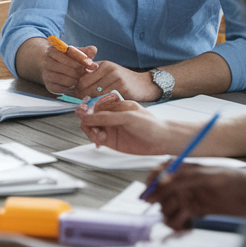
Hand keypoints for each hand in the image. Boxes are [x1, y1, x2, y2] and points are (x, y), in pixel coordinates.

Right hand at [39, 42, 97, 94]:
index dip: (82, 60)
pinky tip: (73, 83)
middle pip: (69, 69)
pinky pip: (63, 89)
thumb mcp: (74, 52)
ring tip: (79, 77)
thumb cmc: (66, 58)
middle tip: (86, 72)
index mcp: (53, 50)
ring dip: (76, 80)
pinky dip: (70, 87)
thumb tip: (93, 50)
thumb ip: (85, 51)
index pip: (69, 55)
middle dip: (80, 71)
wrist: (50, 66)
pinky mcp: (49, 86)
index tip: (92, 64)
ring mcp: (46, 75)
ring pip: (66, 80)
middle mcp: (47, 62)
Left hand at [75, 61, 159, 101]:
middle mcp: (110, 70)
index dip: (77, 88)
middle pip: (86, 86)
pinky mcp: (123, 89)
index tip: (77, 95)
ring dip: (90, 102)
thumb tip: (75, 86)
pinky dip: (101, 105)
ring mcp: (117, 79)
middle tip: (82, 103)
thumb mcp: (109, 73)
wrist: (145, 85)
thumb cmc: (123, 80)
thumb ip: (94, 76)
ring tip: (91, 106)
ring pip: (95, 94)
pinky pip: (106, 99)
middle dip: (82, 96)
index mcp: (104, 65)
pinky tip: (101, 107)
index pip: (82, 78)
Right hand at [79, 98, 195, 153]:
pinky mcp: (111, 140)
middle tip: (93, 128)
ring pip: (91, 128)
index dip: (87, 109)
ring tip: (99, 137)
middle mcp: (111, 116)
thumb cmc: (150, 125)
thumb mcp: (127, 117)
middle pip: (90, 116)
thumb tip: (87, 117)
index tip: (83, 113)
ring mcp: (110, 128)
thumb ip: (106, 117)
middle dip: (88, 122)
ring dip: (91, 132)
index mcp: (115, 105)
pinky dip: (94, 139)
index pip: (94, 105)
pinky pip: (96, 138)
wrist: (162, 140)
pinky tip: (100, 141)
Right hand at [145, 164, 245, 229]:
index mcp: (189, 169)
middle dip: (160, 199)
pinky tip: (183, 225)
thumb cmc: (237, 183)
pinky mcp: (196, 212)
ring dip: (168, 213)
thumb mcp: (210, 176)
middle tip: (163, 205)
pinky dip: (177, 223)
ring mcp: (190, 198)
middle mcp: (187, 183)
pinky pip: (178, 218)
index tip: (148, 189)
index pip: (163, 171)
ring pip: (168, 206)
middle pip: (162, 191)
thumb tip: (163, 179)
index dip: (153, 179)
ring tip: (179, 217)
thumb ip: (185, 178)